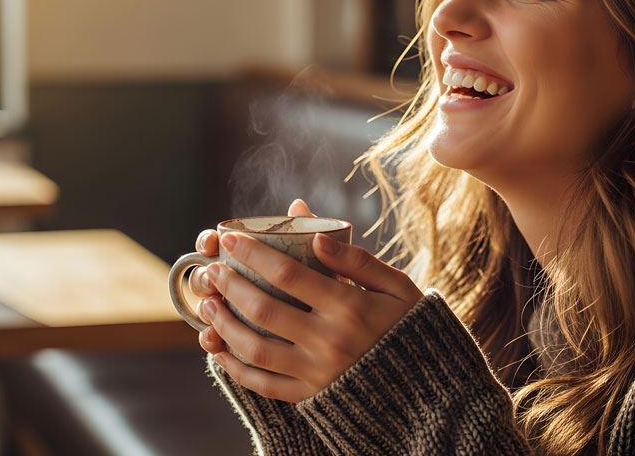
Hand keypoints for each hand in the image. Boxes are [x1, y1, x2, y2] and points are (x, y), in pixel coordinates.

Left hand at [200, 213, 422, 402]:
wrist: (426, 385)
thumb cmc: (408, 325)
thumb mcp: (396, 285)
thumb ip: (357, 260)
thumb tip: (317, 237)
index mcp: (350, 307)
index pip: (289, 273)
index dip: (254, 253)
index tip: (231, 239)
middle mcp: (330, 340)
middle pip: (264, 309)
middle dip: (231, 286)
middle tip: (213, 270)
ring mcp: (318, 372)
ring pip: (255, 348)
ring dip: (224, 324)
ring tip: (208, 305)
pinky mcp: (311, 396)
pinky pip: (263, 384)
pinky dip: (235, 367)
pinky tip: (219, 348)